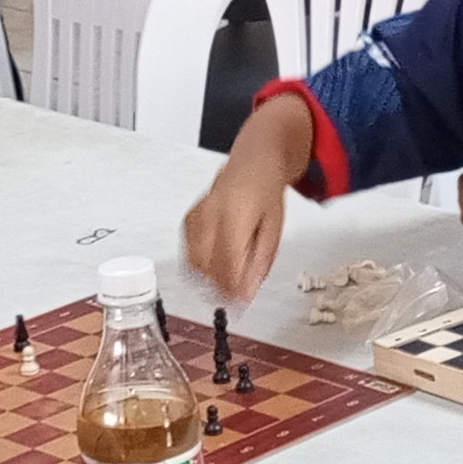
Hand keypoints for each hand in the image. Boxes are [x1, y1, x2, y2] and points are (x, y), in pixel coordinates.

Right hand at [181, 155, 293, 304]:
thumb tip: (246, 293)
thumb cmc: (266, 190)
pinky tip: (218, 260)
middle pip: (207, 267)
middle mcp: (209, 215)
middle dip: (222, 287)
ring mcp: (196, 217)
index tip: (242, 302)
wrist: (252, 161)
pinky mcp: (188, 220)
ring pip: (194, 263)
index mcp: (234, 216)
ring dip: (211, 277)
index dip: (234, 290)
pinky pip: (189, 252)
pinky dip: (202, 263)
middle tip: (239, 292)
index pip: (227, 265)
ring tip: (231, 274)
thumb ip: (259, 263)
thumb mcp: (274, 229)